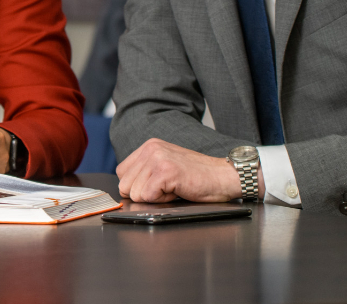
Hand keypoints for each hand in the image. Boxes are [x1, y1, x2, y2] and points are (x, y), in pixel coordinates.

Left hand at [116, 138, 243, 202]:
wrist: (224, 176)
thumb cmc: (198, 177)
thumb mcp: (166, 166)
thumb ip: (145, 172)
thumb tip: (125, 190)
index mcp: (149, 146)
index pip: (122, 173)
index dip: (137, 187)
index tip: (158, 185)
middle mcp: (150, 149)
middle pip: (125, 186)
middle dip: (145, 194)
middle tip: (168, 187)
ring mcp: (157, 159)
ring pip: (135, 193)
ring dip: (155, 197)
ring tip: (174, 187)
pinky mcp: (165, 172)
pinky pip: (148, 197)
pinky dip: (163, 200)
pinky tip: (178, 190)